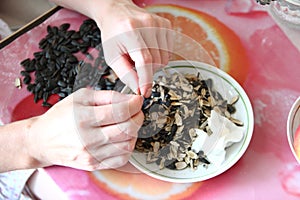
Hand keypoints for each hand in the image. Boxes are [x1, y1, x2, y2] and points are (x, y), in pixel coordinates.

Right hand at [26, 88, 143, 170]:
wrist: (43, 141)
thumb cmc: (60, 116)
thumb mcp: (80, 97)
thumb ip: (107, 96)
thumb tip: (130, 98)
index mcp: (83, 118)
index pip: (119, 112)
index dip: (135, 104)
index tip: (138, 100)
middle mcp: (88, 139)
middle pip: (127, 129)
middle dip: (138, 117)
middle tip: (136, 111)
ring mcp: (91, 155)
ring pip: (127, 145)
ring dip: (134, 132)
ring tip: (127, 124)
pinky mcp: (94, 165)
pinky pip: (121, 158)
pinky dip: (127, 147)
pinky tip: (122, 138)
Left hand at [94, 0, 172, 96]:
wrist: (117, 13)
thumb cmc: (113, 35)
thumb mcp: (112, 56)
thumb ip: (126, 74)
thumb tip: (138, 89)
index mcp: (130, 32)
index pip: (144, 60)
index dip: (146, 79)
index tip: (145, 92)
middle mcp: (146, 25)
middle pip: (156, 61)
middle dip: (147, 71)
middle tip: (135, 65)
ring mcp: (158, 23)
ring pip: (165, 58)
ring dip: (154, 63)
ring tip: (140, 55)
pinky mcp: (166, 24)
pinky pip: (169, 51)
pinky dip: (160, 55)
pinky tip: (149, 49)